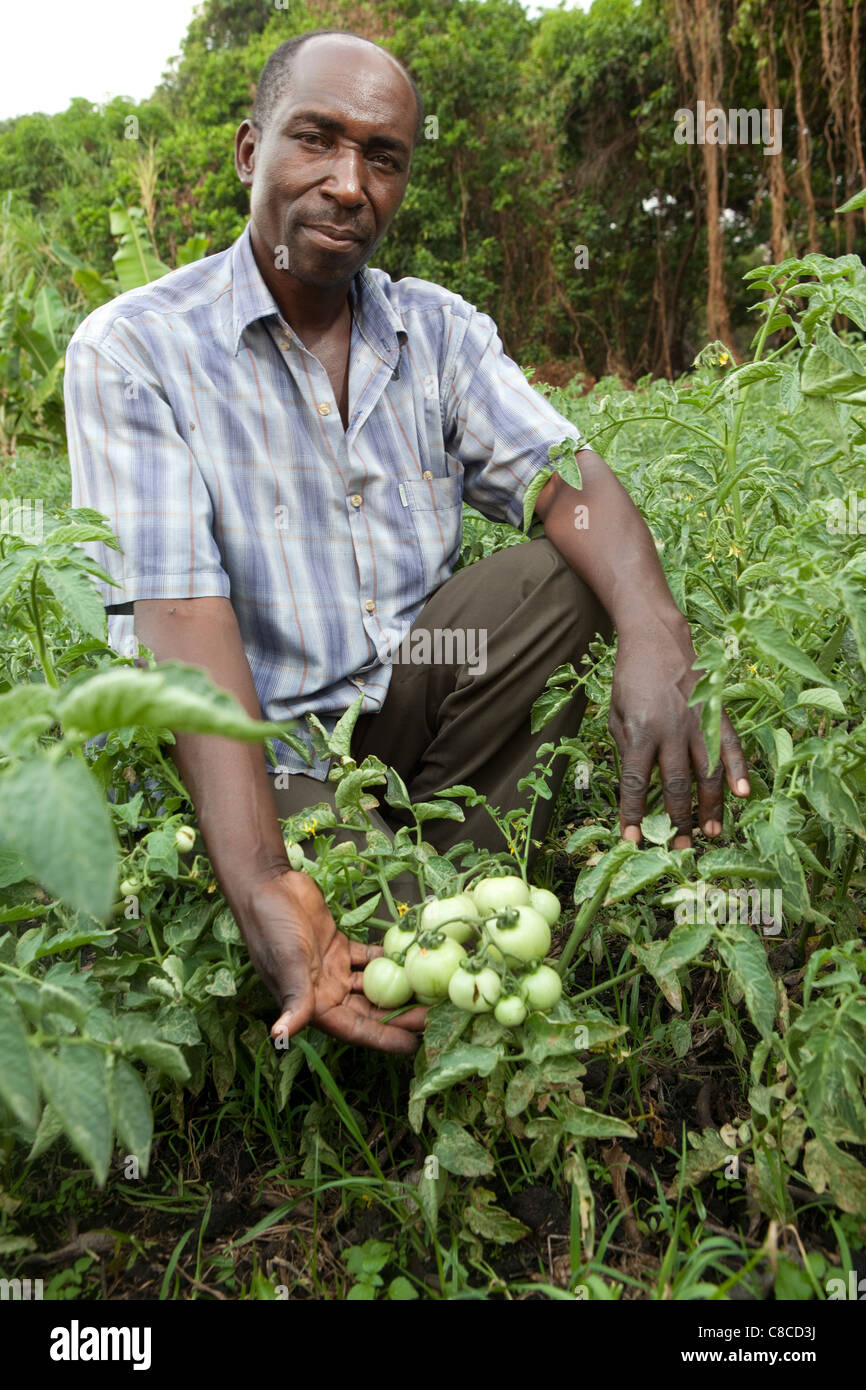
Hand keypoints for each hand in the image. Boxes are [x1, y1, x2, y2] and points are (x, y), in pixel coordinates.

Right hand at [236, 870, 426, 1052]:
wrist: (266, 886)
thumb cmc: (272, 928)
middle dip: (402, 1015)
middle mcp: (326, 992)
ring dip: (401, 988)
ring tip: (432, 989)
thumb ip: (293, 1000)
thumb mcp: (286, 965)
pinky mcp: (339, 947)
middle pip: (372, 1011)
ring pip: (375, 986)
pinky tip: (413, 955)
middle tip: (439, 1014)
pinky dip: (388, 959)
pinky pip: (369, 959)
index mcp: (313, 1005)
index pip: (357, 1030)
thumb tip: (280, 1037)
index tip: (417, 1045)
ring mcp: (334, 969)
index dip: (386, 1038)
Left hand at [609, 609, 749, 848]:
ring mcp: (698, 721)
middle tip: (680, 846)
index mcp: (640, 731)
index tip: (631, 839)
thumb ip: (627, 748)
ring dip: (710, 807)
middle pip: (675, 785)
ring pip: (707, 773)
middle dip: (677, 820)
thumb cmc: (630, 678)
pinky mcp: (716, 713)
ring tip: (711, 834)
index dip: (633, 814)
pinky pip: (731, 746)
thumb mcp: (616, 713)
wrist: (657, 637)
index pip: (635, 782)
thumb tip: (641, 785)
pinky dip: (738, 771)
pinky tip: (742, 795)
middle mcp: (671, 730)